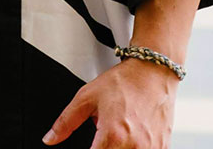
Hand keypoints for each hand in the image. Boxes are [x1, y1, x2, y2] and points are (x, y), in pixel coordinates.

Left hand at [42, 57, 178, 148]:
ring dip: (118, 148)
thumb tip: (50, 139)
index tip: (89, 146)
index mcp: (113, 135)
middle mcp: (134, 146)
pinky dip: (135, 147)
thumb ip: (65, 122)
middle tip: (102, 137)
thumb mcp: (87, 97)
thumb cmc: (124, 82)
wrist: (153, 71)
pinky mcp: (162, 148)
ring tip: (118, 134)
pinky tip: (133, 135)